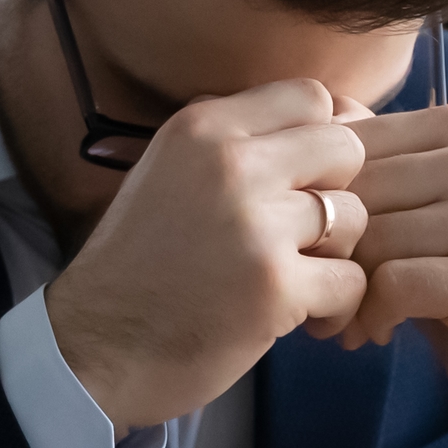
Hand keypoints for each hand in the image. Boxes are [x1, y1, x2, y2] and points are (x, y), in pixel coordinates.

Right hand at [44, 81, 369, 426]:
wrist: (93, 351)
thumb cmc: (140, 267)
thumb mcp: (170, 172)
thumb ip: (239, 144)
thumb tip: (340, 118)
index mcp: (201, 127)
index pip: (310, 96)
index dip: (326, 137)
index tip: (313, 180)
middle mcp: (228, 164)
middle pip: (345, 147)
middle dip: (339, 193)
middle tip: (310, 238)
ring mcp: (253, 225)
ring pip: (354, 216)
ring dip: (339, 256)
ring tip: (303, 284)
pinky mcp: (273, 286)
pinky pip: (352, 280)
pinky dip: (339, 307)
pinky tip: (306, 321)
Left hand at [337, 103, 447, 435]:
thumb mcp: (415, 198)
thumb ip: (373, 149)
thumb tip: (318, 105)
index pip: (350, 147)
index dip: (318, 203)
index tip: (316, 248)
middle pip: (358, 194)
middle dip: (326, 251)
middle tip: (323, 292)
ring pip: (371, 240)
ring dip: (345, 292)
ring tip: (349, 316)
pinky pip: (394, 284)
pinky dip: (372, 315)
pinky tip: (378, 331)